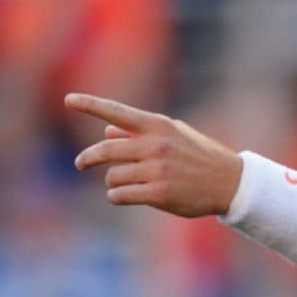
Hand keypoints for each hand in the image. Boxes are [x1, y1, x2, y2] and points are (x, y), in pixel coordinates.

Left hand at [65, 93, 242, 217]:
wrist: (229, 182)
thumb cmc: (199, 156)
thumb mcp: (174, 135)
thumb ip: (140, 133)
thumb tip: (107, 130)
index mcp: (158, 126)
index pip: (117, 112)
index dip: (90, 105)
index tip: (68, 99)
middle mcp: (155, 145)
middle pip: (105, 150)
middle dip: (88, 158)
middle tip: (81, 163)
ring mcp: (157, 169)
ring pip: (112, 176)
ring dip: (113, 182)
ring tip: (125, 184)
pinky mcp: (159, 193)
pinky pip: (120, 195)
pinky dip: (118, 196)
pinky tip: (126, 195)